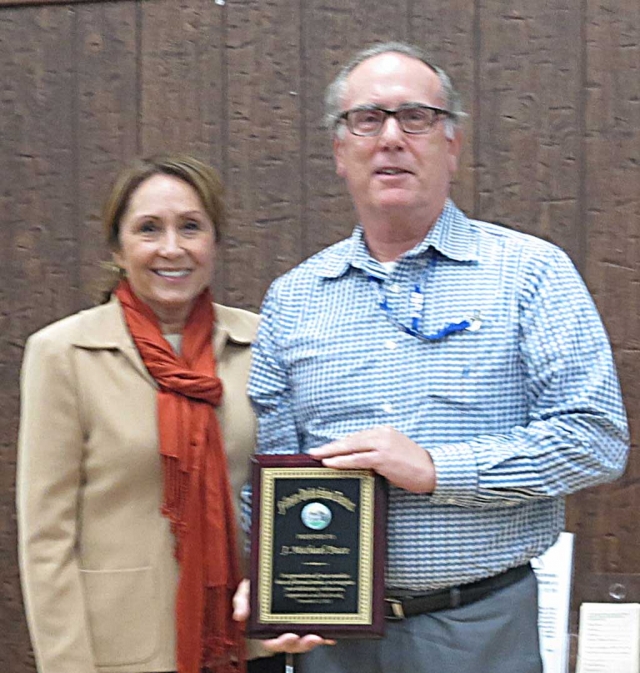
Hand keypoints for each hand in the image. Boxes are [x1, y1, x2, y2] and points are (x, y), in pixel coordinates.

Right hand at [232, 579, 334, 652]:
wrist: (262, 593)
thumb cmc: (253, 599)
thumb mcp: (244, 596)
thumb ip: (241, 602)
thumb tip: (240, 614)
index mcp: (264, 630)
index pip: (272, 641)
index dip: (281, 642)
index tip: (289, 636)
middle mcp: (279, 633)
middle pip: (293, 644)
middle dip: (303, 643)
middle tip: (313, 637)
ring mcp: (292, 629)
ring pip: (304, 640)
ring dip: (314, 640)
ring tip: (323, 636)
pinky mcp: (302, 623)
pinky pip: (312, 630)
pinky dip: (322, 632)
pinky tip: (331, 632)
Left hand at [308, 425, 435, 492]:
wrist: (432, 471)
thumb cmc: (413, 466)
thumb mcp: (393, 452)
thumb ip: (375, 452)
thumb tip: (355, 460)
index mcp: (384, 431)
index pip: (356, 437)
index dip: (340, 444)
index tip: (327, 449)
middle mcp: (382, 434)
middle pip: (350, 439)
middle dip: (331, 446)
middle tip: (314, 451)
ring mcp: (382, 444)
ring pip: (351, 447)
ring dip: (332, 452)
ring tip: (318, 456)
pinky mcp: (383, 457)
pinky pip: (357, 459)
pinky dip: (342, 460)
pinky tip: (330, 462)